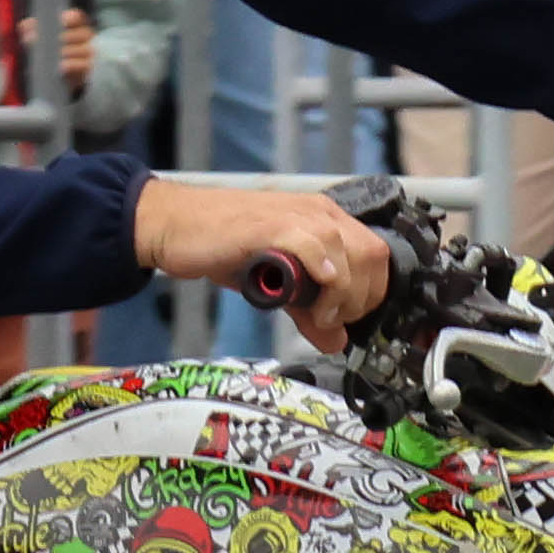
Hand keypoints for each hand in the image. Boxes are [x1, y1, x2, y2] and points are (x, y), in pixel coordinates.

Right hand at [135, 176, 392, 345]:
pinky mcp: (270, 225)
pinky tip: (307, 293)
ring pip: (348, 251)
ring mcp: (295, 215)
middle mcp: (316, 212)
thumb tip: (336, 340)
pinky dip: (319, 271)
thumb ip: (308, 310)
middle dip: (361, 298)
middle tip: (332, 320)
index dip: (372, 293)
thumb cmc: (223, 246)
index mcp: (324, 220)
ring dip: (341, 293)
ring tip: (316, 315)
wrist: (176, 225)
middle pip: (371, 254)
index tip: (350, 319)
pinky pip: (312, 243)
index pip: (377, 255)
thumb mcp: (276, 284)